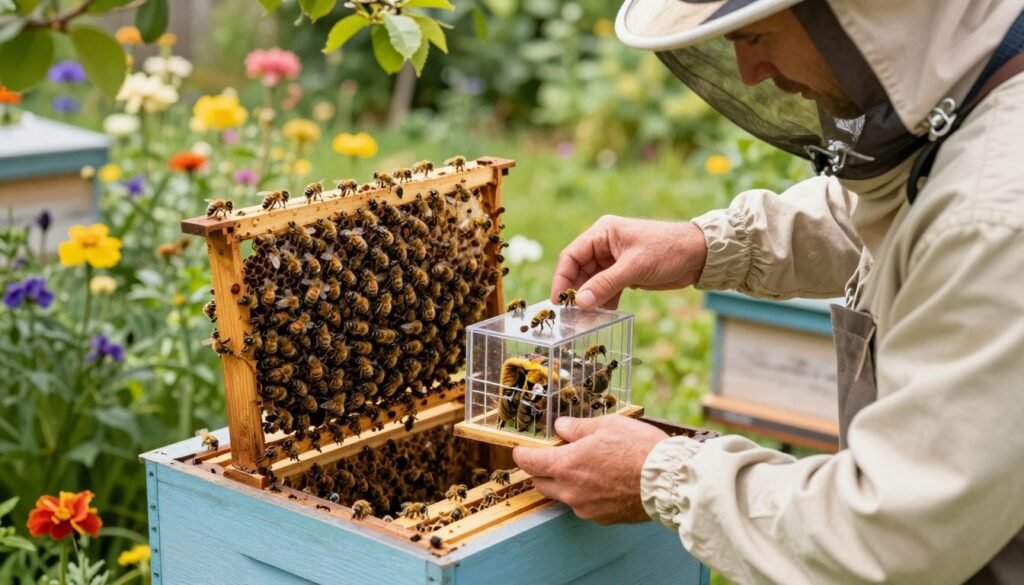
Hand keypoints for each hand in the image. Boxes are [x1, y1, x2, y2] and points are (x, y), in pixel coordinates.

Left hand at [512, 415, 669, 524]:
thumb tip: (561, 426)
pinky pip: (584, 506)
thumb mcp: (606, 425)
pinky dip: (586, 495)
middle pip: (541, 483)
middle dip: (542, 470)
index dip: (521, 454)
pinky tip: (604, 482)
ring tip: (586, 468)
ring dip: (565, 484)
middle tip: (556, 455)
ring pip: (562, 496)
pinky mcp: (602, 518)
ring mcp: (585, 508)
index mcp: (565, 465)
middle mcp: (570, 491)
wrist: (666, 481)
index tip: (520, 450)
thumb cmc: (638, 449)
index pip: (528, 463)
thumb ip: (578, 427)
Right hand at [552, 216, 707, 309]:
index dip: (562, 279)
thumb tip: (580, 302)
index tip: (558, 302)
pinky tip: (601, 316)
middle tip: (571, 316)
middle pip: (579, 271)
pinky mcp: (625, 273)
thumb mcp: (634, 267)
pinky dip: (604, 302)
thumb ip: (606, 284)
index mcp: (602, 233)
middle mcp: (604, 245)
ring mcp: (614, 260)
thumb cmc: (668, 250)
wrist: (699, 254)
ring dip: (589, 300)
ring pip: (592, 282)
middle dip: (575, 293)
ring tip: (584, 320)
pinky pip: (607, 289)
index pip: (571, 256)